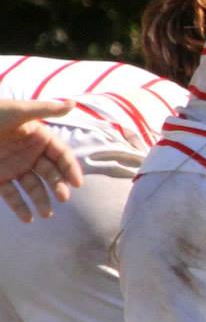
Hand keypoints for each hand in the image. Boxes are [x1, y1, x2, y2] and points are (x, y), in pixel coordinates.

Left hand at [0, 98, 83, 221]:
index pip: (61, 155)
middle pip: (49, 173)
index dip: (70, 168)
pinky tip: (27, 218)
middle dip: (57, 186)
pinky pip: (11, 195)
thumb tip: (74, 103)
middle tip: (62, 198)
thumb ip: (46, 109)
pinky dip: (19, 207)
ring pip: (33, 187)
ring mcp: (14, 167)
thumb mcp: (18, 111)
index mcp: (38, 137)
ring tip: (45, 214)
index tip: (76, 183)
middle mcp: (29, 154)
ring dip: (40, 200)